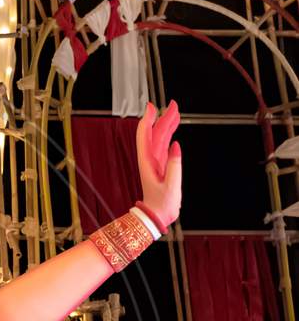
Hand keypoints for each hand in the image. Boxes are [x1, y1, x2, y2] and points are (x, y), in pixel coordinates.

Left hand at [135, 100, 181, 228]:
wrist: (158, 216)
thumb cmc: (162, 204)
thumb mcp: (170, 186)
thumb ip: (174, 165)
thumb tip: (176, 146)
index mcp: (148, 162)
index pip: (145, 136)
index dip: (148, 120)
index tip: (152, 107)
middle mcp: (150, 159)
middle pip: (155, 133)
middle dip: (163, 117)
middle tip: (173, 104)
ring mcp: (156, 162)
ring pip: (161, 138)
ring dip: (167, 125)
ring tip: (176, 112)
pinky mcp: (161, 166)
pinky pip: (164, 146)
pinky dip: (169, 136)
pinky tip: (173, 129)